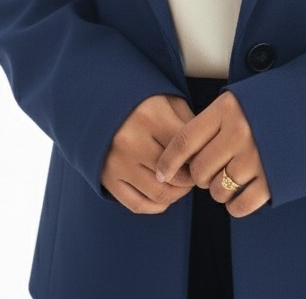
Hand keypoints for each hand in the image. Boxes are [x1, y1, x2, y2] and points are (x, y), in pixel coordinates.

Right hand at [100, 94, 194, 213]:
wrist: (98, 101)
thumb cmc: (142, 101)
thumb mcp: (168, 100)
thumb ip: (189, 122)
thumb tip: (206, 150)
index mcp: (150, 115)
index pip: (187, 148)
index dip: (202, 155)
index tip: (206, 156)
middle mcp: (131, 141)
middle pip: (177, 175)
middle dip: (193, 178)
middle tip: (197, 172)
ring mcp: (118, 163)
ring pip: (160, 194)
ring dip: (178, 193)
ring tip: (182, 182)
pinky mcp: (107, 179)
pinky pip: (138, 205)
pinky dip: (157, 205)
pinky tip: (165, 193)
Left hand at [156, 90, 269, 216]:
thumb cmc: (272, 102)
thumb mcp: (240, 99)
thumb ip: (213, 121)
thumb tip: (183, 152)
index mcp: (227, 108)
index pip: (184, 140)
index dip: (168, 161)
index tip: (161, 173)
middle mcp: (239, 132)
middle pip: (199, 170)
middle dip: (199, 176)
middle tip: (211, 169)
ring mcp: (256, 157)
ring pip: (217, 190)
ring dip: (218, 190)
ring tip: (230, 177)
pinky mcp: (272, 179)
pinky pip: (240, 206)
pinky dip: (235, 206)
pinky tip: (240, 195)